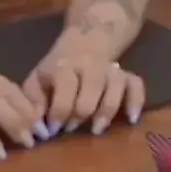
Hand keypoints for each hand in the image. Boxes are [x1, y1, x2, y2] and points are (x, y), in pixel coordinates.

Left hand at [25, 56, 146, 136]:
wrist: (84, 42)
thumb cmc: (56, 69)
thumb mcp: (37, 79)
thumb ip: (34, 102)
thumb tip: (39, 128)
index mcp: (64, 66)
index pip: (65, 90)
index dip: (59, 113)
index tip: (53, 130)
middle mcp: (90, 65)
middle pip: (92, 88)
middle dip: (81, 113)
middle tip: (71, 129)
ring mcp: (110, 69)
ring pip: (116, 86)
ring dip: (107, 110)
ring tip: (97, 129)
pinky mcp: (126, 74)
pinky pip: (136, 85)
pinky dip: (136, 101)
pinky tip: (132, 119)